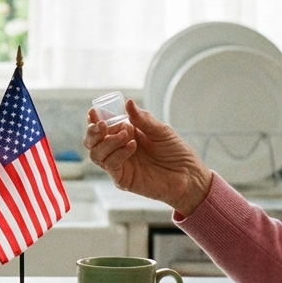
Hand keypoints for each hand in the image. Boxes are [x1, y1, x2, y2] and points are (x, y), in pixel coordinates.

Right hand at [84, 99, 212, 215]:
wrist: (189, 176)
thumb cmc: (176, 153)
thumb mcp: (161, 131)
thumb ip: (143, 119)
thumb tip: (128, 103)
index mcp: (124, 134)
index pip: (102, 127)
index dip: (94, 119)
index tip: (94, 111)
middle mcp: (117, 150)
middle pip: (92, 142)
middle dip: (92, 131)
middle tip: (101, 124)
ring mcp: (119, 165)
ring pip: (96, 154)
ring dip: (107, 142)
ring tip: (126, 135)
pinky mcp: (122, 179)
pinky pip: (110, 165)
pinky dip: (118, 154)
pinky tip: (132, 145)